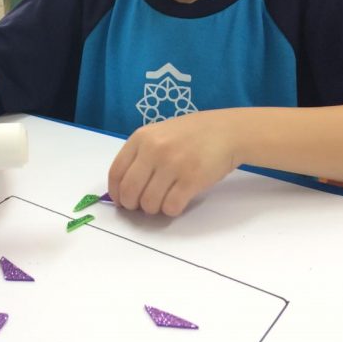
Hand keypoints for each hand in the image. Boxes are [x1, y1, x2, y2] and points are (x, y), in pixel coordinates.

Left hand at [108, 111, 237, 216]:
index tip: (121, 201)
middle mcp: (154, 150)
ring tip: (162, 201)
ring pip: (149, 203)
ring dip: (153, 209)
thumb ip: (140, 155)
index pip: (116, 172)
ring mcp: (173, 164)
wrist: (226, 131)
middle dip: (132, 205)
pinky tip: (177, 201)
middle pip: (130, 191)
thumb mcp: (159, 134)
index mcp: (141, 138)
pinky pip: (171, 207)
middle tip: (140, 206)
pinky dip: (171, 210)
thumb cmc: (191, 135)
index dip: (116, 192)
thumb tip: (123, 188)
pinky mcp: (192, 179)